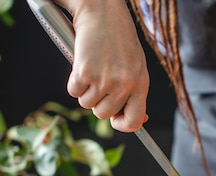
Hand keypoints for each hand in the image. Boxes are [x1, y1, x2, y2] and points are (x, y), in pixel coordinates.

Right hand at [61, 0, 149, 131]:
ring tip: (92, 69)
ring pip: (87, 104)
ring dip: (85, 90)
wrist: (101, 10)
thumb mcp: (135, 65)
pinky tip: (82, 64)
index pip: (135, 120)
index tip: (115, 119)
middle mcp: (124, 84)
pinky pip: (73, 92)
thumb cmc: (118, 37)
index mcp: (141, 83)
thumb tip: (139, 120)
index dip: (123, 124)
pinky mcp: (84, 73)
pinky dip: (74, 81)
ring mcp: (104, 80)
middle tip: (99, 82)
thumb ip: (135, 91)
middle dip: (98, 102)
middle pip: (103, 114)